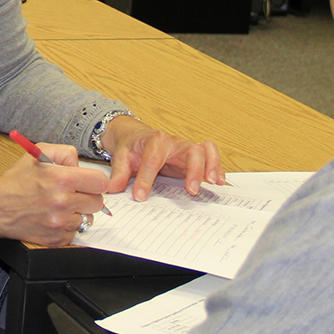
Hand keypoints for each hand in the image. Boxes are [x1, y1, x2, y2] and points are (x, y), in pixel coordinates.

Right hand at [0, 142, 109, 245]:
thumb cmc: (17, 180)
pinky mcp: (55, 240)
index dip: (95, 181)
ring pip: (87, 218)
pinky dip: (68, 226)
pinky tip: (54, 218)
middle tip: (73, 193)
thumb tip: (82, 166)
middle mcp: (63, 203)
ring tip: (60, 206)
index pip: (100, 182)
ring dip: (78, 212)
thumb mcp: (40, 152)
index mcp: (62, 179)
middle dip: (88, 196)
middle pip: (98, 202)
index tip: (88, 182)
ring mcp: (59, 224)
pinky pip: (75, 233)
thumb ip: (67, 153)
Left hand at [104, 116, 223, 200]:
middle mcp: (175, 143)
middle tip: (191, 191)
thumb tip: (113, 189)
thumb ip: (119, 173)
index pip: (153, 159)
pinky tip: (220, 183)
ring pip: (206, 150)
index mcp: (155, 141)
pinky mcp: (194, 157)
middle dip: (193, 170)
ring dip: (212, 166)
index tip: (140, 196)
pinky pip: (211, 157)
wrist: (138, 137)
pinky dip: (218, 168)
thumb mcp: (122, 157)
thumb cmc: (133, 147)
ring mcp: (186, 149)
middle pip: (191, 150)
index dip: (146, 179)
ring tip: (212, 183)